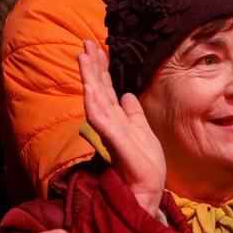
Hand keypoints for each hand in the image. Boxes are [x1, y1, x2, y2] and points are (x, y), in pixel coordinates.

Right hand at [79, 41, 165, 213]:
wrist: (148, 189)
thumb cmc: (146, 165)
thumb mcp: (144, 131)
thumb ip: (133, 113)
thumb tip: (126, 95)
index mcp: (118, 119)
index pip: (106, 89)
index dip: (101, 69)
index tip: (97, 48)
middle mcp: (110, 122)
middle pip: (98, 88)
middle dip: (92, 65)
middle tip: (85, 42)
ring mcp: (110, 131)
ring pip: (95, 98)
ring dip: (89, 77)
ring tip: (83, 56)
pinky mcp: (113, 141)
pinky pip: (99, 118)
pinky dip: (93, 101)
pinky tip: (89, 87)